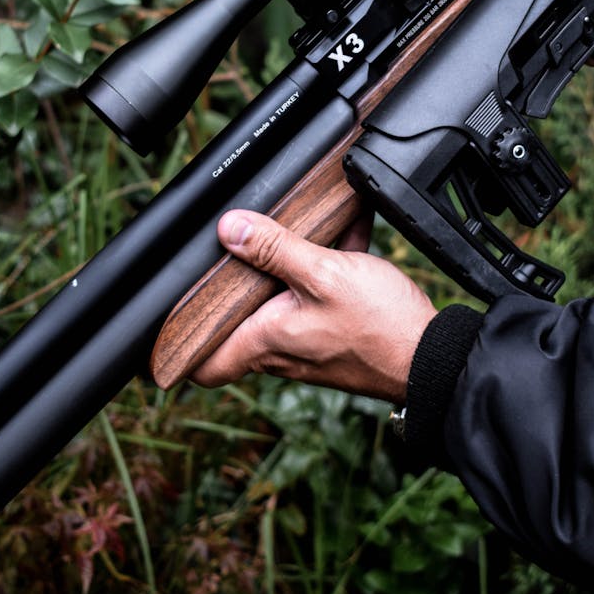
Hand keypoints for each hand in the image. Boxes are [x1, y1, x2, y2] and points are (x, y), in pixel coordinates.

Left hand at [190, 210, 436, 403]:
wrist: (432, 357)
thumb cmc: (379, 326)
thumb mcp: (323, 273)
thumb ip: (274, 249)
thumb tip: (228, 228)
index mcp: (266, 341)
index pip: (202, 365)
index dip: (175, 348)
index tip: (161, 325)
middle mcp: (281, 350)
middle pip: (238, 322)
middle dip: (235, 284)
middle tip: (231, 250)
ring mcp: (308, 346)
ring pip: (278, 305)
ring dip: (283, 270)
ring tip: (291, 233)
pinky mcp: (334, 337)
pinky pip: (314, 299)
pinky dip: (320, 271)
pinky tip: (343, 233)